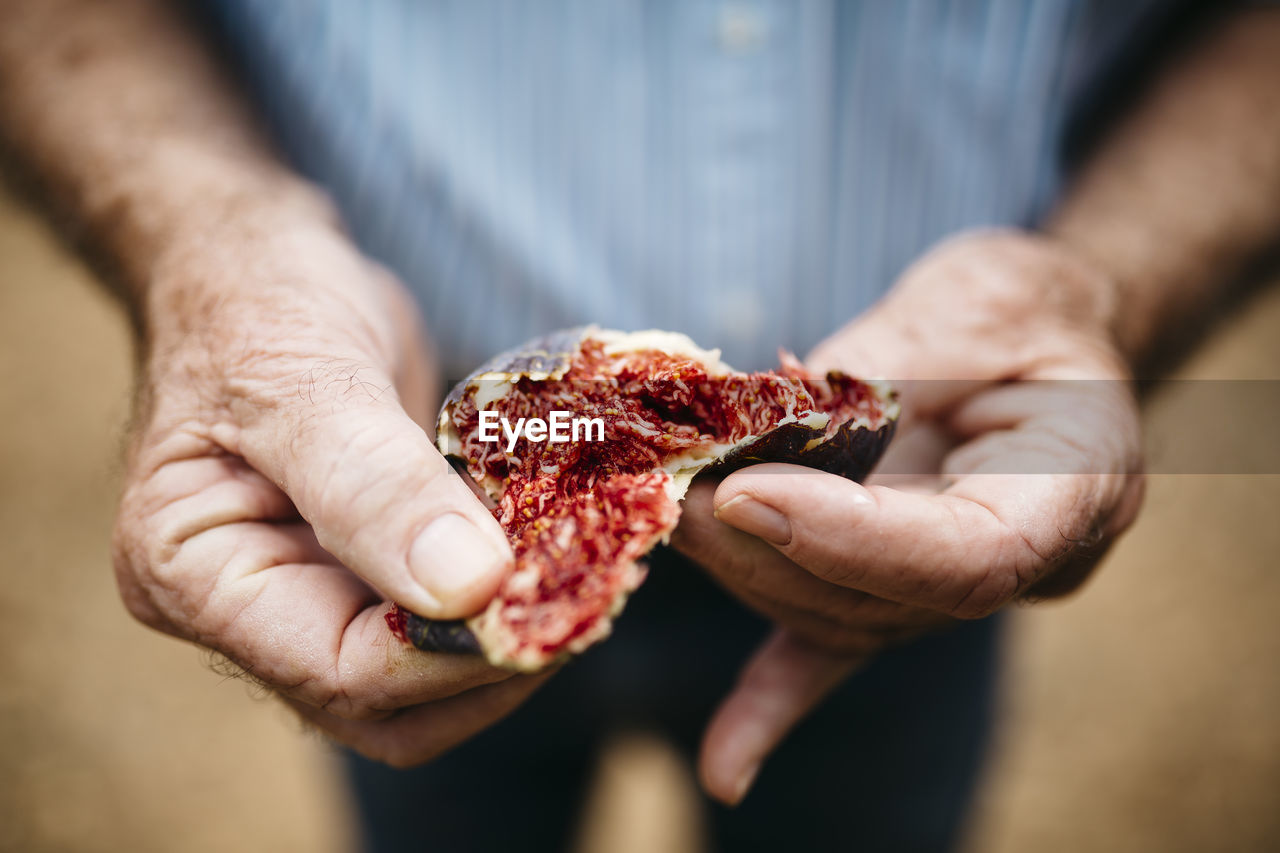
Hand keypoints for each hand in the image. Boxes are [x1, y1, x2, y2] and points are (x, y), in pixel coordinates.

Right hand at [111, 211, 543, 765]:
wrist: (261, 265)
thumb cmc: (255, 302)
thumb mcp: (302, 378)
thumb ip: (375, 485)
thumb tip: (468, 589)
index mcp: (195, 575)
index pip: (335, 671)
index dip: (448, 654)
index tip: (544, 600)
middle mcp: (250, 607)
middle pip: (382, 705)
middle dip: (486, 666)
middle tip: (581, 600)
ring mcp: (310, 591)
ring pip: (421, 677)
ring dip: (504, 642)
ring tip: (580, 579)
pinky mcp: (367, 567)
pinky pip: (440, 614)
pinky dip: (503, 597)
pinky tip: (560, 553)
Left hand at [675, 229, 1144, 802]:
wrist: (1031, 336)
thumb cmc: (1020, 307)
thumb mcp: (980, 297)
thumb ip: (894, 358)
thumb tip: (785, 405)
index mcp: (1076, 490)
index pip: (965, 557)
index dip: (849, 537)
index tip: (744, 494)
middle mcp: (1022, 564)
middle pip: (882, 596)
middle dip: (763, 547)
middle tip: (671, 485)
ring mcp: (952, 589)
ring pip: (838, 617)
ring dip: (740, 570)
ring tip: (664, 503)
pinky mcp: (892, 589)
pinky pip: (836, 653)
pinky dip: (773, 703)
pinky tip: (726, 766)